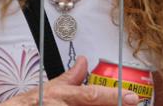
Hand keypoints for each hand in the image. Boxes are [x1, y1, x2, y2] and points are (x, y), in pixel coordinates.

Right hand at [0, 58, 138, 105]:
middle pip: (92, 104)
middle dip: (112, 103)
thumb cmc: (29, 104)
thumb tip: (83, 61)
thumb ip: (70, 77)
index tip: (133, 98)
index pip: (93, 95)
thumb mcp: (49, 88)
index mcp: (64, 96)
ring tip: (110, 105)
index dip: (114, 96)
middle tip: (130, 102)